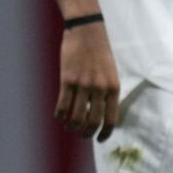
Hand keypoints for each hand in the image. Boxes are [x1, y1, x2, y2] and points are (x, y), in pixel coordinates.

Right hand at [55, 21, 120, 139]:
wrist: (87, 32)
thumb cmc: (98, 52)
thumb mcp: (109, 73)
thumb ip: (106, 91)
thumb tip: (96, 112)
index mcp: (113, 88)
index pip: (111, 119)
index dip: (105, 133)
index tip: (99, 139)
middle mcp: (100, 88)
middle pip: (92, 121)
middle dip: (86, 133)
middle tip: (81, 135)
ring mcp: (83, 84)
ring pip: (76, 116)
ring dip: (71, 126)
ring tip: (69, 126)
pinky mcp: (67, 80)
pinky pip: (62, 105)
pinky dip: (59, 115)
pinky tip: (58, 117)